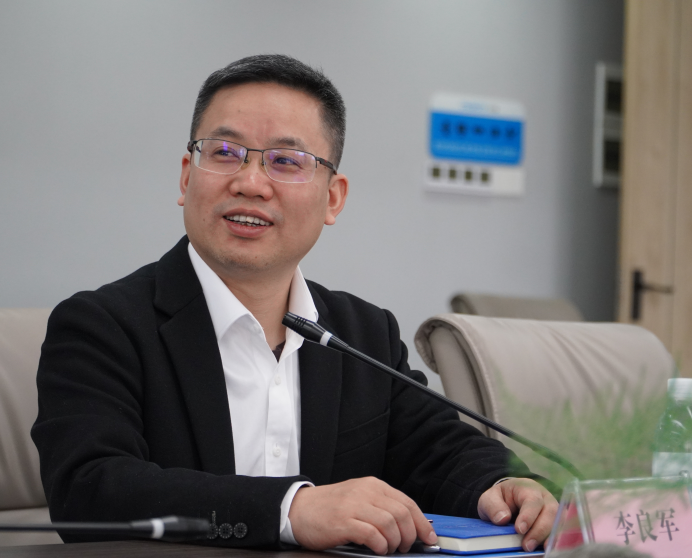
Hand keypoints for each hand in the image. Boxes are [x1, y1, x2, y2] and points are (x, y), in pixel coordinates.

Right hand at [288, 477, 436, 554]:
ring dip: (395, 542)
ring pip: (389, 524)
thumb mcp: (359, 499)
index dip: (422, 523)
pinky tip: (377, 549)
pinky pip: (371, 534)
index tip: (429, 538)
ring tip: (389, 549)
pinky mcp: (343, 521)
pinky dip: (380, 545)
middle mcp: (365, 492)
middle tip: (405, 547)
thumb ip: (381, 507)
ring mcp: (353, 505)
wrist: (299, 509)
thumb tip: (410, 526)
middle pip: (402, 514)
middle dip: (410, 535)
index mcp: (372, 485)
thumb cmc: (330, 508)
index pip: (406, 502)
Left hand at [477, 478, 557, 551]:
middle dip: (540, 530)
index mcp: (528, 488)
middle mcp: (545, 498)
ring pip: (560, 522)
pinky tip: (547, 551)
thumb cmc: (500, 498)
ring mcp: (553, 510)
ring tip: (538, 551)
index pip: (532, 501)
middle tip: (526, 545)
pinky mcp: (556, 523)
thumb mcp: (489, 498)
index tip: (519, 529)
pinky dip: (556, 541)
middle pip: (551, 512)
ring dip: (550, 537)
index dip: (528, 516)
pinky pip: (562, 531)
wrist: (507, 500)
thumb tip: (502, 519)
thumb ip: (493, 506)